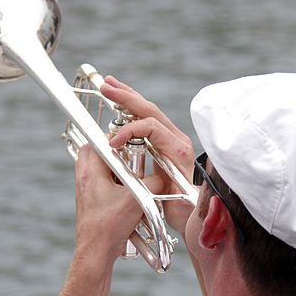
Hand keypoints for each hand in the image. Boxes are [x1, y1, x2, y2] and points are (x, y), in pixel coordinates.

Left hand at [73, 142, 164, 263]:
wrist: (97, 252)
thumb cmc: (109, 228)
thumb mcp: (137, 201)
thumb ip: (152, 184)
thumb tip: (161, 178)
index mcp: (91, 172)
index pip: (98, 141)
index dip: (115, 139)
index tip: (129, 142)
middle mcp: (84, 178)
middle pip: (94, 152)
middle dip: (112, 152)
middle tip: (127, 156)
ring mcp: (85, 190)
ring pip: (97, 167)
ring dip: (113, 169)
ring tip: (129, 176)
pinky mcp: (90, 200)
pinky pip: (100, 183)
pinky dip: (113, 183)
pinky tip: (126, 194)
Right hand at [100, 76, 196, 234]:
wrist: (190, 210)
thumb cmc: (182, 209)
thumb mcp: (179, 207)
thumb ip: (180, 202)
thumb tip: (177, 192)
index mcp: (179, 152)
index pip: (153, 128)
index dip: (131, 130)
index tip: (112, 143)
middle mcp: (177, 140)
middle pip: (151, 110)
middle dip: (127, 98)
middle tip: (105, 87)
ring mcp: (171, 137)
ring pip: (148, 110)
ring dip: (127, 96)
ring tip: (108, 84)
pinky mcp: (164, 139)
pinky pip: (147, 117)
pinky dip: (131, 106)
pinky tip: (119, 98)